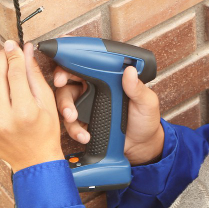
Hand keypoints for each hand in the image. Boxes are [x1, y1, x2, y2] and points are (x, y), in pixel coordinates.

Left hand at [0, 40, 64, 172]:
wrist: (35, 162)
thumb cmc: (45, 133)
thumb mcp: (47, 103)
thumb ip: (34, 75)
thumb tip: (25, 50)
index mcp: (24, 112)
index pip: (15, 73)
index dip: (13, 55)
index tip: (12, 45)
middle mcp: (3, 120)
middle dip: (0, 61)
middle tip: (4, 53)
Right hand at [52, 47, 163, 164]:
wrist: (142, 146)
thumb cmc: (145, 120)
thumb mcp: (146, 102)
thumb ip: (138, 89)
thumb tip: (130, 72)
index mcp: (107, 79)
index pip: (85, 64)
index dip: (70, 61)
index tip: (62, 67)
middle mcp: (93, 90)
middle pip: (68, 82)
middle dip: (61, 84)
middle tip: (61, 87)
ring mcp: (86, 107)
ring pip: (65, 102)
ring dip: (65, 109)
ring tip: (73, 117)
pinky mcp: (83, 124)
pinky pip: (71, 125)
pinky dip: (75, 130)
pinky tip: (84, 135)